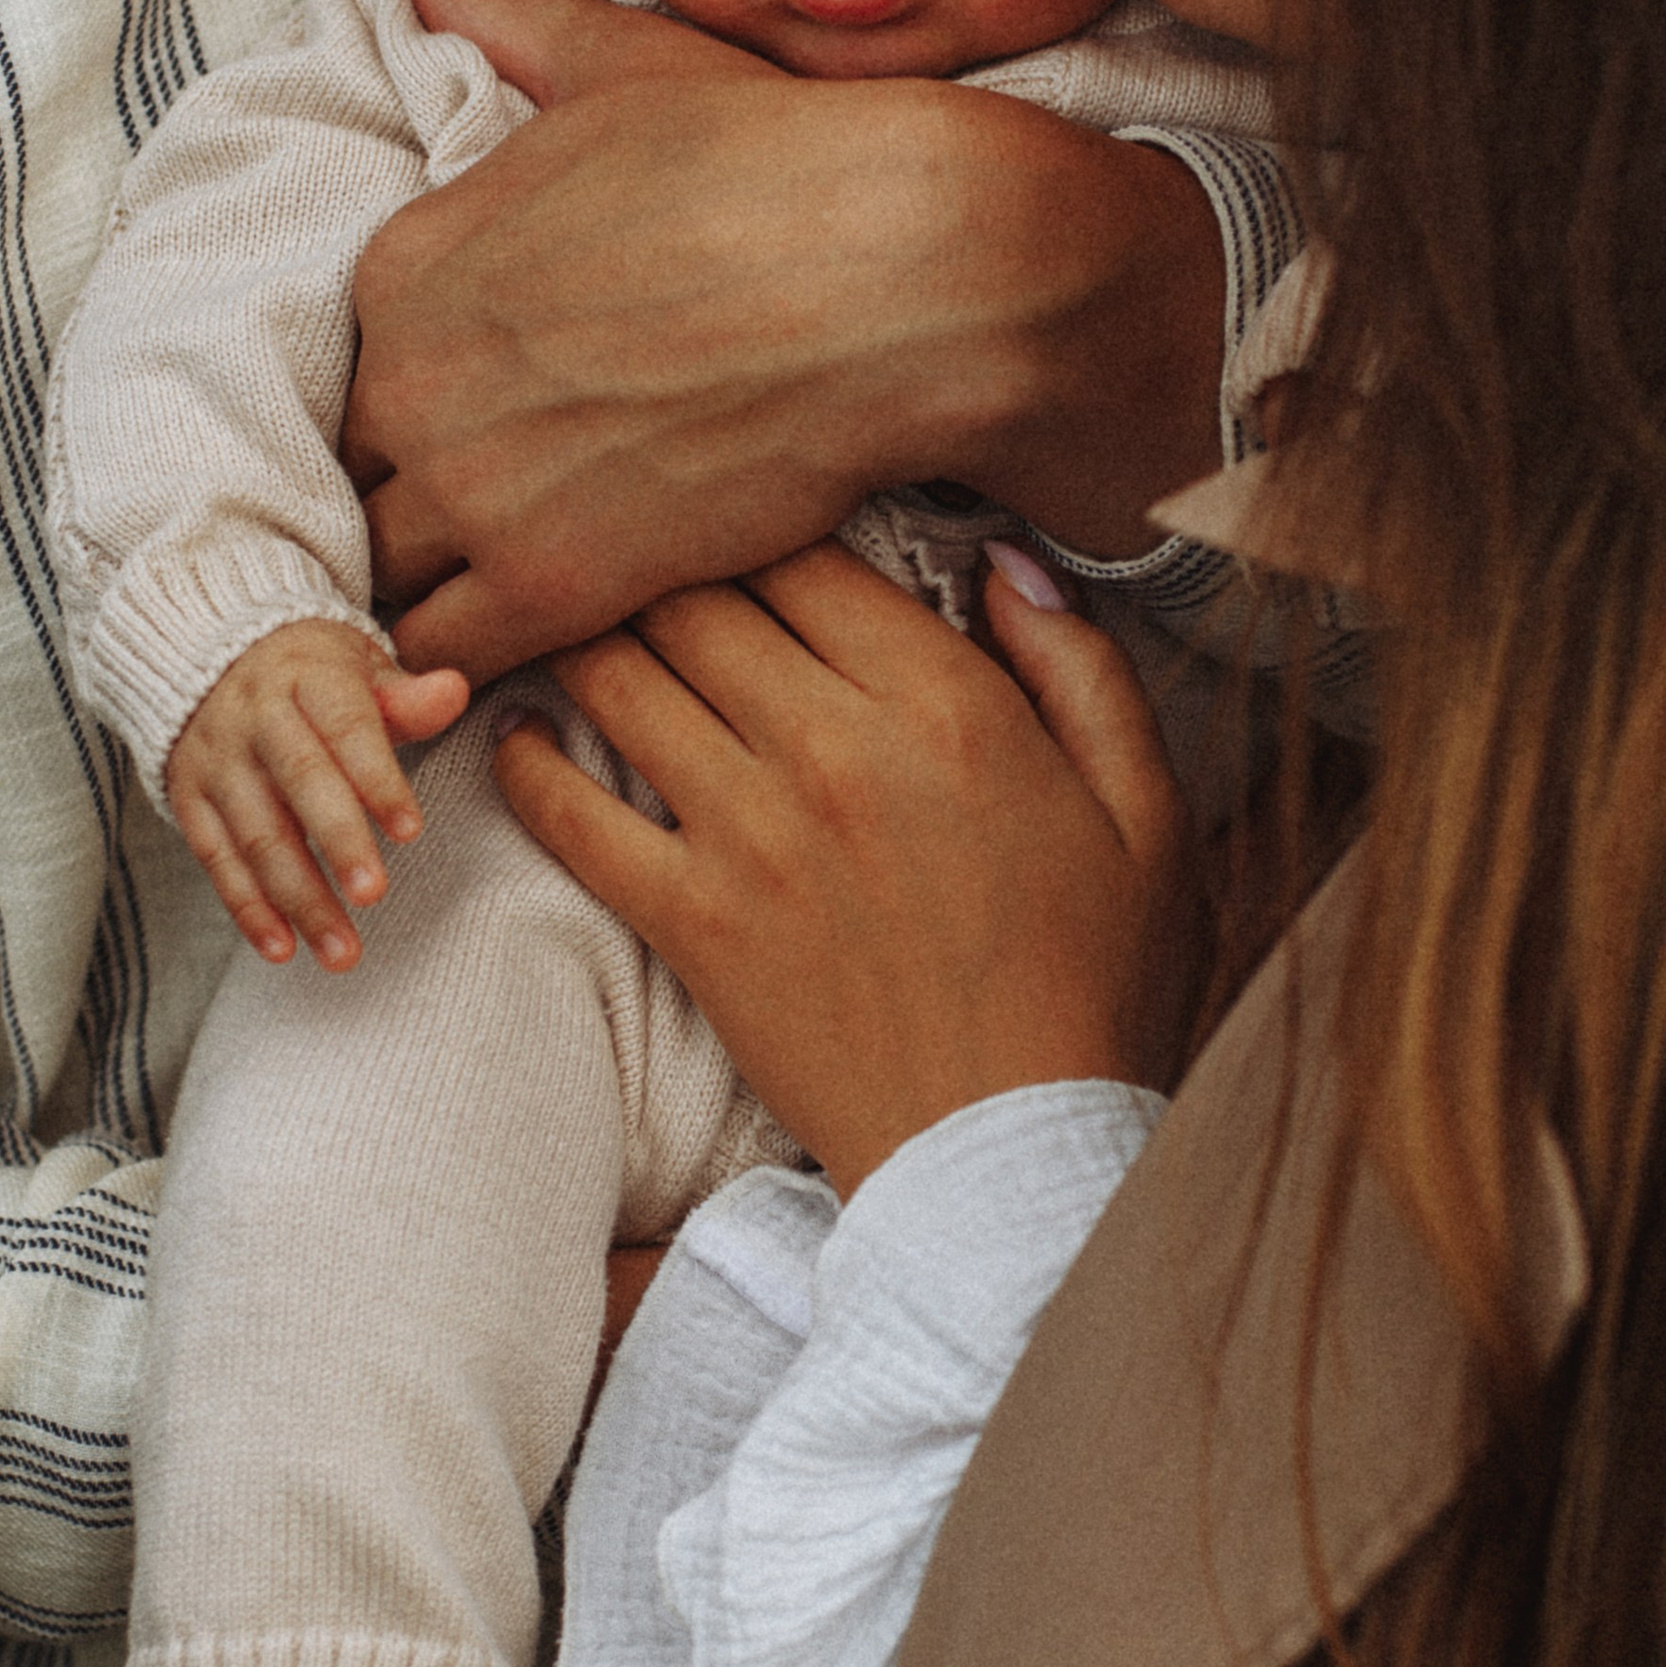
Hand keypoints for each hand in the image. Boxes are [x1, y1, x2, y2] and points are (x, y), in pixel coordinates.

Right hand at [167, 618, 468, 969]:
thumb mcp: (358, 666)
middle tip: (374, 895)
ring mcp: (218, 760)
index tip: (411, 832)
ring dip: (299, 897)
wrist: (212, 657)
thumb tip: (453, 691)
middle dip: (337, 841)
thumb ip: (404, 695)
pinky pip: (217, 858)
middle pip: (300, 782)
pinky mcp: (189, 798)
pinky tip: (283, 948)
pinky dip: (248, 908)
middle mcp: (256, 716)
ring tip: (342, 952)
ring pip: (258, 833)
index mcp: (308, 676)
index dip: (378, 779)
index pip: (347, 728)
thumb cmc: (311, 675)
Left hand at [340, 0, 1227, 682]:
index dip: (404, 397)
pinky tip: (490, 666)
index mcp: (412, 257)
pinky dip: (449, 667)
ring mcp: (473, 485)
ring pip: (378, 573)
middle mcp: (414, 373)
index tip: (462, 421)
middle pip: (351, 472)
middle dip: (395, 501)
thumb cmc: (782, 158)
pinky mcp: (550, 581)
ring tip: (470, 604)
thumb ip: (510, 16)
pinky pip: (442, 654)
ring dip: (414, 592)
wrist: (905, 272)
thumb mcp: (625, 65)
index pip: (350, 361)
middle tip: (469, 525)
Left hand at [493, 544, 1200, 1191]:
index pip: (806, 549)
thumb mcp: (1147, 813)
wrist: (1013, 1158)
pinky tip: (518, 733)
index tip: (734, 508)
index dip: (757, 511)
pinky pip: (572, 813)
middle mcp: (837, 748)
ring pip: (622, 674)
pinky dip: (528, 761)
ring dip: (584, 632)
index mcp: (950, 705)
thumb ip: (1082, 669)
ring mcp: (751, 835)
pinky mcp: (693, 922)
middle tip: (625, 544)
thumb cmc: (1093, 985)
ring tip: (564, 613)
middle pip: (697, 593)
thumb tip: (1011, 561)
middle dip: (655, 555)